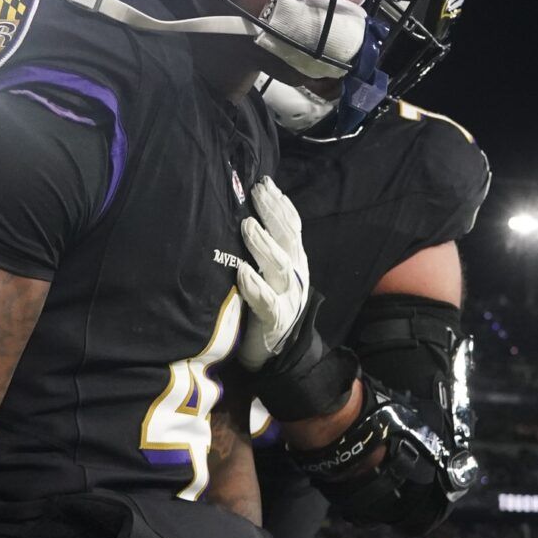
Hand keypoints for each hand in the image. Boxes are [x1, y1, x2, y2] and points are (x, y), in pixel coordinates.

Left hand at [236, 178, 309, 370]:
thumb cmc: (268, 308)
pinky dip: (254, 286)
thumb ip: (267, 249)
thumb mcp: (273, 274)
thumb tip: (248, 214)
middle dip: (273, 213)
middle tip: (256, 192)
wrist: (280, 354)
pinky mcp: (275, 320)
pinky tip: (242, 273)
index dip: (281, 204)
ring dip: (262, 244)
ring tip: (246, 226)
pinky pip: (265, 301)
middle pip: (288, 239)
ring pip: (279, 266)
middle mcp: (295, 276)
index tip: (266, 183)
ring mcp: (288, 297)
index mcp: (295, 262)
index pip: (292, 227)